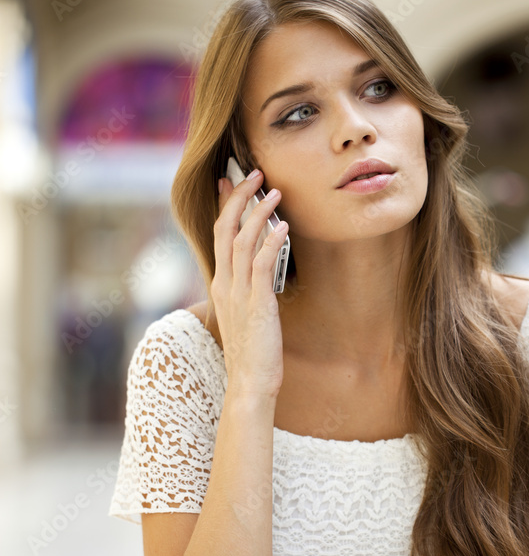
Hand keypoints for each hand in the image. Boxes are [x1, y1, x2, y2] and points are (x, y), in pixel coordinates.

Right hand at [212, 169, 288, 398]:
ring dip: (258, 212)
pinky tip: (283, 226)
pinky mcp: (256, 303)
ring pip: (242, 240)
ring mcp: (239, 293)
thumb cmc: (253, 353)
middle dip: (239, 197)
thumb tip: (259, 276)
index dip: (225, 206)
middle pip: (225, 229)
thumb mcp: (246, 316)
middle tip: (254, 173)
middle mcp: (225, 284)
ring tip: (274, 191)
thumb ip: (248, 293)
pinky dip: (271, 241)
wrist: (250, 382)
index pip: (218, 235)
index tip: (229, 181)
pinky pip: (261, 264)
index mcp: (221, 285)